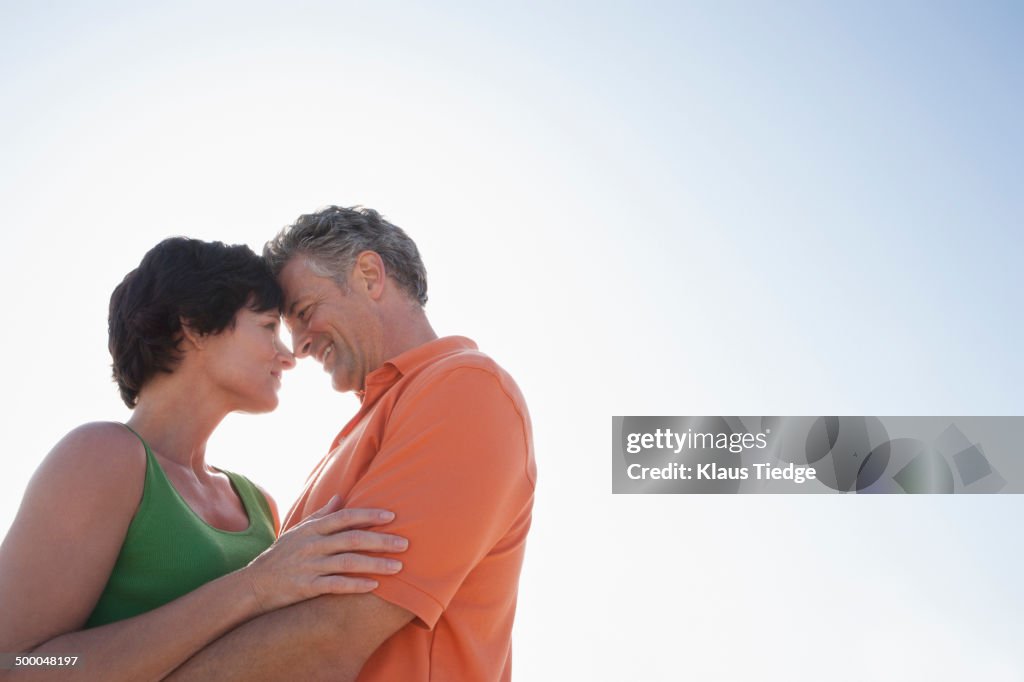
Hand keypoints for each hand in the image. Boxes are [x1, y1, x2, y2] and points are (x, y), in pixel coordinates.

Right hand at [242, 496, 407, 612]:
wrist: (254, 584)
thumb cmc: (281, 555)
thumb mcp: (298, 531)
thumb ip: (321, 515)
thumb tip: (340, 496)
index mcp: (313, 529)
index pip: (345, 517)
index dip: (369, 515)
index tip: (392, 516)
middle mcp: (312, 545)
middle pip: (352, 539)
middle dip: (380, 540)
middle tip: (405, 543)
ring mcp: (309, 566)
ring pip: (348, 562)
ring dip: (375, 564)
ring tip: (398, 567)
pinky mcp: (306, 587)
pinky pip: (335, 585)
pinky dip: (355, 585)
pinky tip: (374, 586)